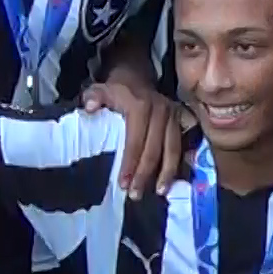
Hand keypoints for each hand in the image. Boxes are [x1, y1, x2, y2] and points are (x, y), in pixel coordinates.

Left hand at [81, 79, 186, 198]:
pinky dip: (180, 163)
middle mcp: (161, 111)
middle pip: (155, 148)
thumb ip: (93, 97)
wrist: (137, 78)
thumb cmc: (117, 91)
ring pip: (173, 149)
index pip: (135, 140)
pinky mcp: (183, 120)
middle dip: (146, 174)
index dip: (129, 163)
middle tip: (136, 195)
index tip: (122, 184)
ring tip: (160, 192)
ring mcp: (175, 116)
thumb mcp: (101, 90)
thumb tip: (89, 108)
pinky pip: (183, 145)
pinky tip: (175, 180)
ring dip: (167, 173)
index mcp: (141, 106)